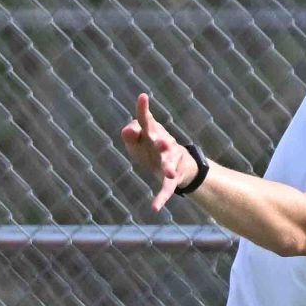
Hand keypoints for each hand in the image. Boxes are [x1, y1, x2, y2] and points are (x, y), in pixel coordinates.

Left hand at [119, 93, 194, 213]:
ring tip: (169, 173)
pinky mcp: (173, 179)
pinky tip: (155, 209)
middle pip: (162, 141)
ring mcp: (170, 162)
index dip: (143, 110)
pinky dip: (161, 199)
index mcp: (153, 133)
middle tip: (162, 141)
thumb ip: (131, 134)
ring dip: (168, 167)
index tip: (143, 97)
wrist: (178, 166)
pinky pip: (167, 190)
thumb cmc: (152, 149)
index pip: (146, 121)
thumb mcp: (139, 142)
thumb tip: (127, 131)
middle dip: (162, 141)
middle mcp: (164, 145)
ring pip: (169, 164)